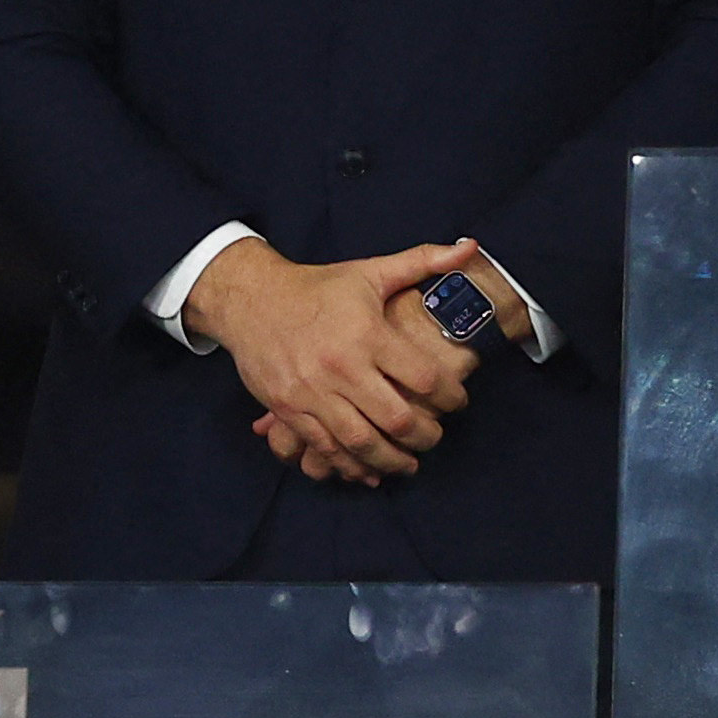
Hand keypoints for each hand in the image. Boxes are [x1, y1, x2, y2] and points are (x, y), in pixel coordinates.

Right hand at [257, 246, 536, 477]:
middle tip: (433, 435)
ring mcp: (312, 391)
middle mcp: (341, 366)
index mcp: (366, 334)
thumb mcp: (367, 272)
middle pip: (399, 419)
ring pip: (363, 442)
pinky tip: (367, 469)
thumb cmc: (314, 288)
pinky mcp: (288, 408)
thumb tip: (469, 248)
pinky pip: (325, 447)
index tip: (456, 401)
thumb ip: (421, 262)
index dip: (452, 397)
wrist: (248, 298)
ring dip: (393, 460)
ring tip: (408, 462)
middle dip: (426, 436)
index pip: (426, 379)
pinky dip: (350, 465)